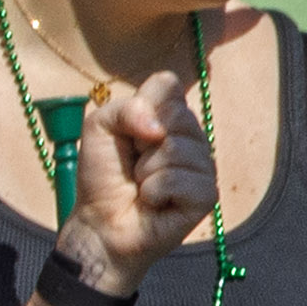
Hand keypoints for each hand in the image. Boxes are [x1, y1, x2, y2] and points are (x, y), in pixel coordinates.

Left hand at [63, 70, 218, 296]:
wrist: (101, 221)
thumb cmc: (103, 175)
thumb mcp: (99, 128)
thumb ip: (123, 110)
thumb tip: (158, 128)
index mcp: (170, 116)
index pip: (168, 84)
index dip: (142, 104)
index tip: (129, 131)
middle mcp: (192, 137)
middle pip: (177, 115)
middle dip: (141, 141)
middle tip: (134, 162)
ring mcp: (204, 166)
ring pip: (177, 149)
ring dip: (146, 170)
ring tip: (142, 184)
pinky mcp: (207, 195)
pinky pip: (181, 180)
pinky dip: (156, 191)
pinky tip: (153, 201)